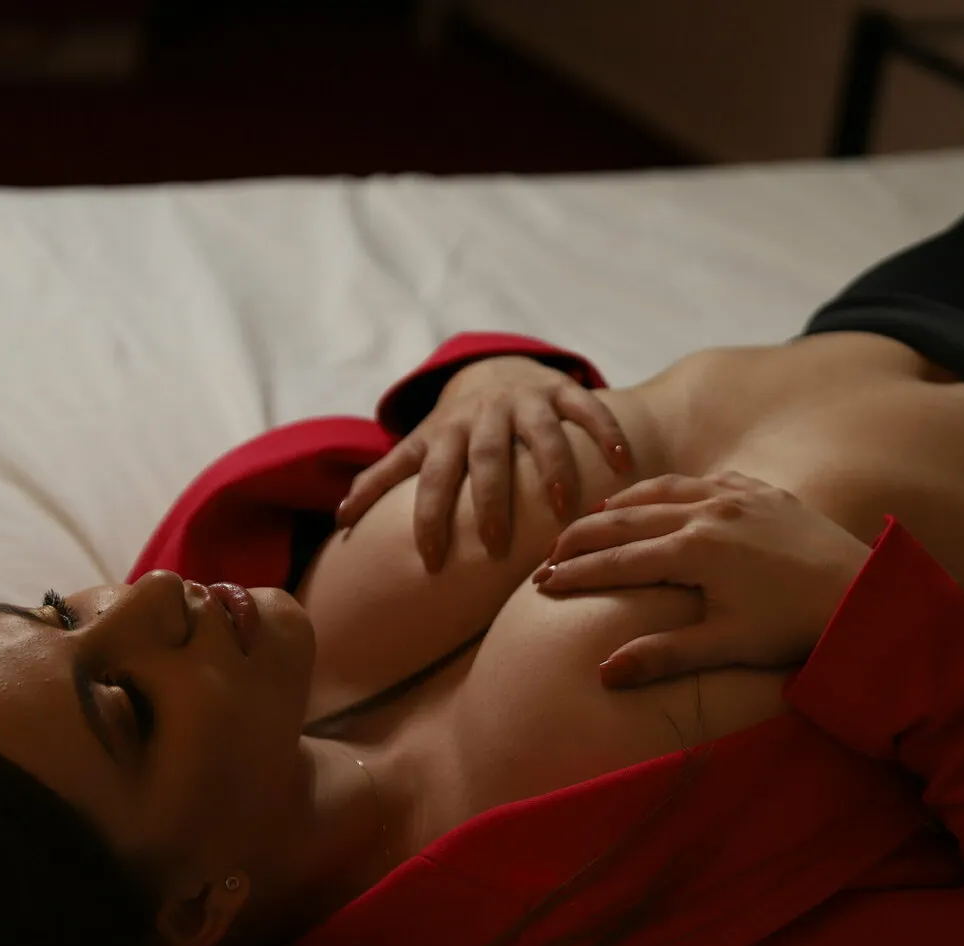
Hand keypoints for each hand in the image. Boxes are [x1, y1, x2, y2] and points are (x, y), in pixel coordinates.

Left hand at [335, 356, 634, 571]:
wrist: (495, 369)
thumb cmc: (456, 428)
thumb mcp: (420, 446)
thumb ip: (384, 478)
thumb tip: (340, 519)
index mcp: (446, 435)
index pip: (430, 477)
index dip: (428, 516)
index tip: (431, 559)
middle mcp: (483, 416)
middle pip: (484, 458)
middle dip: (489, 500)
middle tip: (495, 547)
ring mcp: (525, 400)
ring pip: (539, 432)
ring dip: (551, 466)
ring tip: (563, 507)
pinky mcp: (560, 390)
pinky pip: (585, 406)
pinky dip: (604, 430)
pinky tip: (623, 460)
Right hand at [532, 472, 870, 687]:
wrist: (863, 592)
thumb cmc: (794, 626)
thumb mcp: (727, 645)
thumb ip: (664, 656)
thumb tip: (604, 672)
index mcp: (695, 551)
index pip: (618, 562)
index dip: (575, 574)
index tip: (541, 585)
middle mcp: (709, 513)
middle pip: (628, 519)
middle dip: (583, 537)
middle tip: (550, 555)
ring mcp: (737, 496)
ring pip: (663, 491)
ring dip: (622, 505)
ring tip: (594, 519)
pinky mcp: (763, 492)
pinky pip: (705, 480)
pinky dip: (673, 488)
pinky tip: (664, 497)